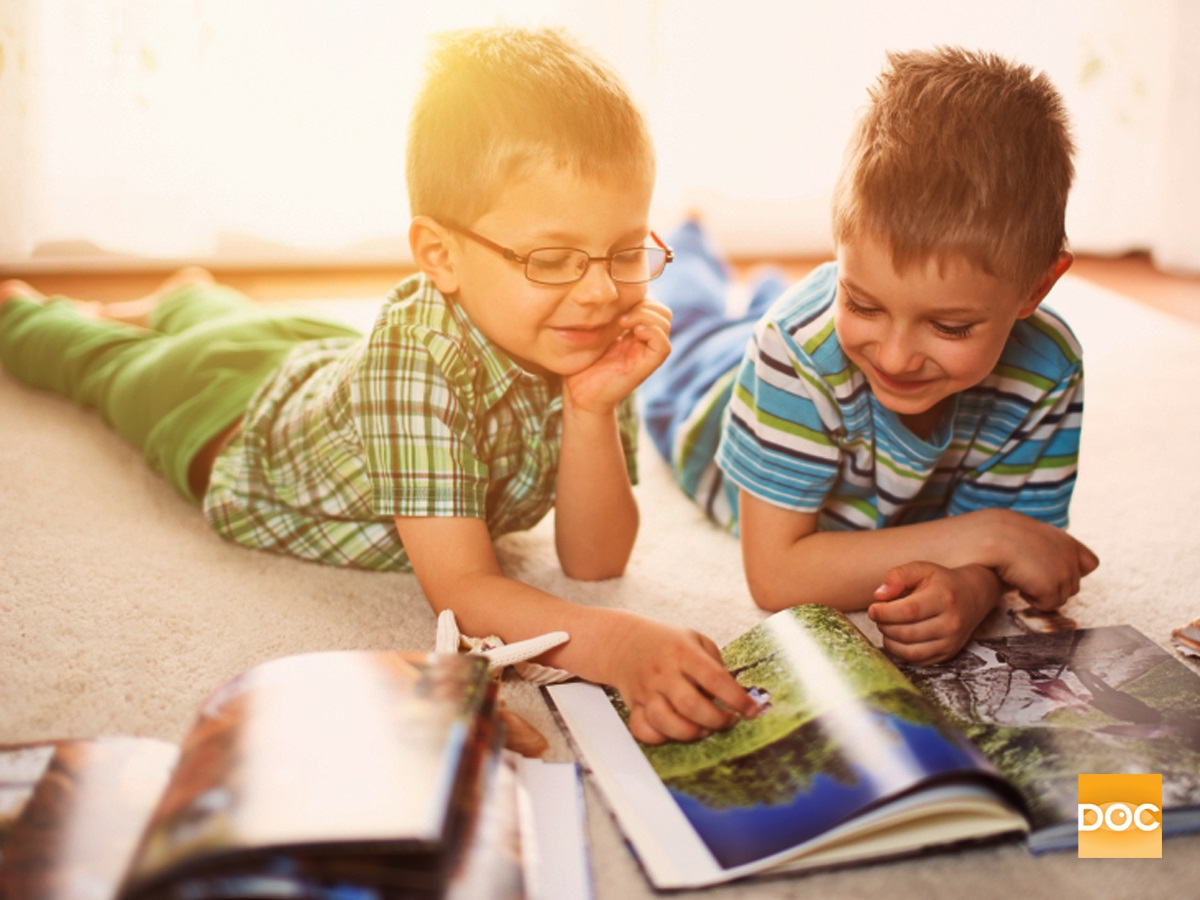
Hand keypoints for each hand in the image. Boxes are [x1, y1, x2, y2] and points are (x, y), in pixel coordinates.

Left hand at [564, 298, 670, 415]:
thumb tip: (607, 295)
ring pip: (665, 323)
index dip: (640, 297)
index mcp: (634, 332)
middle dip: (644, 304)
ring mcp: (647, 353)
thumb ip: (604, 316)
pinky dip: (652, 332)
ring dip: (645, 315)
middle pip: (663, 312)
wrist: (579, 394)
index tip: (617, 305)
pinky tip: (632, 332)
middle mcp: (645, 342)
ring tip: (623, 322)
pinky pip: (663, 345)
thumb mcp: (592, 334)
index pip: (653, 305)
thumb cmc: (581, 366)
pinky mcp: (647, 366)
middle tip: (621, 315)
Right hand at [604, 616, 758, 744]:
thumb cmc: (667, 644)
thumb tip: (734, 697)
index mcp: (683, 652)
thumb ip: (715, 665)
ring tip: (704, 729)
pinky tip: (674, 731)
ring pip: (667, 722)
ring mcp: (646, 691)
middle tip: (729, 721)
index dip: (737, 698)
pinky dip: (660, 737)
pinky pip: (643, 730)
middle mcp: (664, 672)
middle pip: (691, 705)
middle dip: (716, 721)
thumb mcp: (696, 640)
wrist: (623, 642)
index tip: (752, 710)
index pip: (714, 678)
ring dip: (691, 733)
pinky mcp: (634, 706)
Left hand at [868, 562, 1002, 664]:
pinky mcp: (947, 654)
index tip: (873, 608)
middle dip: (884, 625)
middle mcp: (951, 623)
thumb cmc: (941, 582)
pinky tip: (896, 637)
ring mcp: (950, 642)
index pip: (909, 611)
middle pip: (907, 633)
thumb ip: (898, 576)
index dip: (885, 612)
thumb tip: (879, 595)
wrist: (973, 596)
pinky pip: (917, 660)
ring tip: (886, 626)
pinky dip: (900, 652)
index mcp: (944, 598)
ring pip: (910, 651)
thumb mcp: (921, 569)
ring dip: (889, 640)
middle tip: (878, 616)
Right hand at [971, 509, 1098, 608]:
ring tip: (1020, 577)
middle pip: (1072, 586)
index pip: (1089, 563)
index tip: (1048, 572)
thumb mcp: (1025, 535)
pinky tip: (1017, 584)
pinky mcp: (1052, 586)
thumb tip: (1042, 570)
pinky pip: (1047, 605)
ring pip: (1061, 598)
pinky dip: (1032, 600)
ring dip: (1041, 594)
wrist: (986, 536)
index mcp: (1065, 541)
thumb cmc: (995, 536)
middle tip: (1026, 576)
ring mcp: (1064, 571)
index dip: (1071, 572)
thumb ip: (1044, 550)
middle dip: (1051, 586)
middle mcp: (1070, 555)